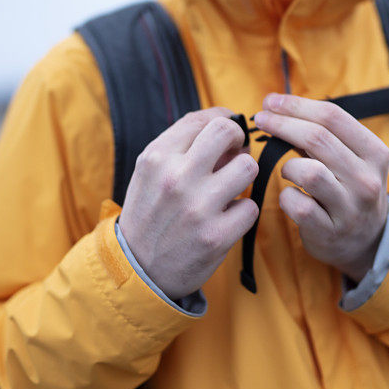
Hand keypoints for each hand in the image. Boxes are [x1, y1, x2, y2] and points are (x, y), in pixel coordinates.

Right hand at [119, 107, 258, 299]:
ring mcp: (198, 208)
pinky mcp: (216, 236)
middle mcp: (176, 178)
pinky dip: (242, 212)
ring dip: (243, 177)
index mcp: (157, 157)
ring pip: (248, 168)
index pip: (204, 120)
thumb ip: (182, 145)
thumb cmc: (150, 213)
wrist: (137, 268)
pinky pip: (251, 207)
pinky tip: (226, 218)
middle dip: (238, 141)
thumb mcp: (150, 172)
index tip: (228, 134)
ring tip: (229, 189)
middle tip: (234, 156)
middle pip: (228, 132)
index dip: (225, 121)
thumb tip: (229, 126)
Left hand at [254, 94, 388, 281]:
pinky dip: (286, 198)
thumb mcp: (351, 160)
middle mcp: (366, 179)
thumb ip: (323, 136)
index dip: (296, 105)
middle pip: (317, 138)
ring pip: (309, 172)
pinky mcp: (330, 231)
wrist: (367, 241)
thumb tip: (279, 108)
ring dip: (288, 166)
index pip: (333, 116)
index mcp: (374, 153)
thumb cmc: (349, 190)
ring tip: (287, 171)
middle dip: (282, 124)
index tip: (271, 101)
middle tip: (261, 119)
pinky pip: (297, 205)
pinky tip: (290, 197)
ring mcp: (350, 208)